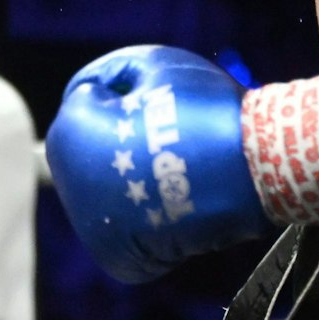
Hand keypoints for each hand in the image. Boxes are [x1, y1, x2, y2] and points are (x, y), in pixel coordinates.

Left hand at [45, 45, 269, 282]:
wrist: (250, 167)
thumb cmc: (203, 106)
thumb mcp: (153, 62)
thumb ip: (112, 72)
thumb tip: (93, 94)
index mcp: (68, 131)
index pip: (83, 104)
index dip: (122, 95)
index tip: (155, 100)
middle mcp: (67, 182)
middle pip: (85, 151)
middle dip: (114, 138)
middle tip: (166, 135)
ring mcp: (88, 225)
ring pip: (100, 192)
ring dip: (125, 180)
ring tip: (172, 169)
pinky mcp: (114, 257)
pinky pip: (118, 234)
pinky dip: (140, 220)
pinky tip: (168, 202)